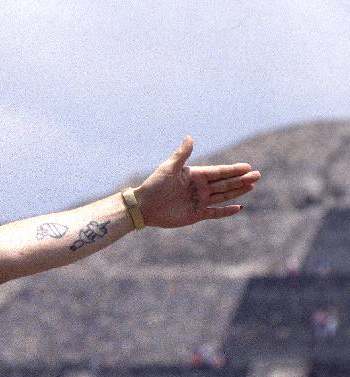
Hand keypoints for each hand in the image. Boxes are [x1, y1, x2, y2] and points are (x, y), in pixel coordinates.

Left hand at [136, 136, 260, 228]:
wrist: (144, 207)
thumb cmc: (154, 185)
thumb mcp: (168, 168)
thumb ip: (182, 154)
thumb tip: (190, 137)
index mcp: (195, 175)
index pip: (219, 172)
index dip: (233, 170)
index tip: (247, 167)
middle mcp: (199, 188)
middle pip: (225, 183)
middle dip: (241, 179)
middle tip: (257, 175)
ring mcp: (199, 201)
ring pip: (223, 196)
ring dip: (237, 191)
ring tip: (252, 186)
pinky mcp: (196, 215)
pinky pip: (215, 213)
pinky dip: (226, 211)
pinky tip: (239, 207)